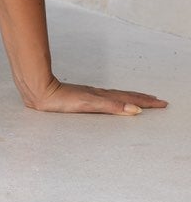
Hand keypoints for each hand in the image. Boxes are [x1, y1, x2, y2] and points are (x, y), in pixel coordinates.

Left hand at [23, 74, 166, 115]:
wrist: (40, 92)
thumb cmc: (61, 100)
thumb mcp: (89, 104)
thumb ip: (111, 107)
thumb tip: (135, 110)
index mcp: (103, 97)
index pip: (130, 99)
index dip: (146, 102)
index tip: (161, 103)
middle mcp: (99, 95)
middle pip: (127, 96)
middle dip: (144, 99)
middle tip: (159, 102)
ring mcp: (91, 95)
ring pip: (117, 96)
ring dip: (132, 98)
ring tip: (143, 99)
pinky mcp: (83, 97)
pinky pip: (107, 98)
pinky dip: (117, 100)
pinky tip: (114, 101)